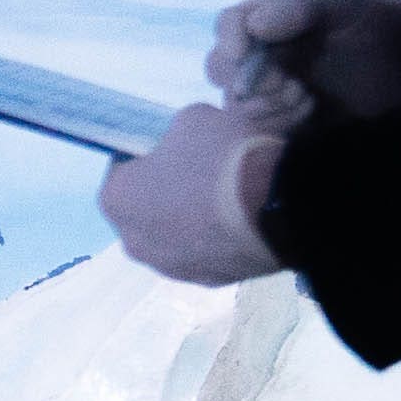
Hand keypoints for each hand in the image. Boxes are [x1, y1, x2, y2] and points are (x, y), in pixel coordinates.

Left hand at [99, 103, 284, 283]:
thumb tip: (184, 146)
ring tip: (224, 198)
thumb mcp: (194, 119)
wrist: (283, 204)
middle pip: (143, 210)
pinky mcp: (208, 281)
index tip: (169, 149)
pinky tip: (240, 220)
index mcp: (117, 199)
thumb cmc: (225, 156)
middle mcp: (134, 242)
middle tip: (197, 174)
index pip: (120, 171)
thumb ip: (175, 137)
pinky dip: (215, 240)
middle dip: (162, 194)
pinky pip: (203, 254)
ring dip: (188, 221)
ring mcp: (171, 268)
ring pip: (172, 237)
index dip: (146, 157)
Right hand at [208, 0, 400, 123]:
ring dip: (268, 106)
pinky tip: (312, 112)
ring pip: (237, 108)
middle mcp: (262, 57)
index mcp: (270, 21)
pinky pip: (261, 135)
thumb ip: (301, 11)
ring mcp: (272, 94)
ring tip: (306, 97)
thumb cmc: (377, 25)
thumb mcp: (343, 7)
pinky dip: (280, 126)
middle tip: (287, 82)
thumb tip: (256, 26)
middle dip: (249, 81)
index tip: (244, 53)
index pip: (228, 25)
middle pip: (221, 70)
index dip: (229, 39)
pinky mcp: (287, 125)